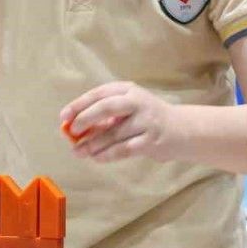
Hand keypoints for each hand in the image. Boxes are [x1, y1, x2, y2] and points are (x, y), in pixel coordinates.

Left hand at [61, 81, 176, 163]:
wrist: (183, 130)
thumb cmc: (148, 118)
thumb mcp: (129, 108)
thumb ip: (106, 116)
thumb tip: (76, 128)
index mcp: (128, 90)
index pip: (99, 94)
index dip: (79, 105)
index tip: (63, 117)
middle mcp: (137, 101)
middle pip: (106, 107)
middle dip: (85, 119)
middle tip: (71, 132)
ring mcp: (146, 121)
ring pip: (113, 133)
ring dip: (93, 143)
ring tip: (79, 151)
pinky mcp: (151, 140)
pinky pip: (123, 149)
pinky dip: (107, 154)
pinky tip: (97, 158)